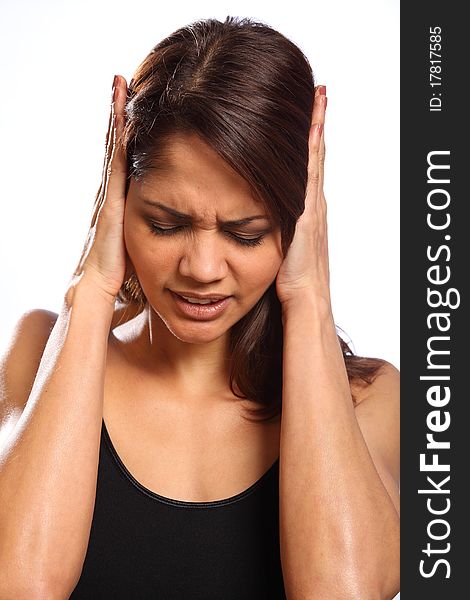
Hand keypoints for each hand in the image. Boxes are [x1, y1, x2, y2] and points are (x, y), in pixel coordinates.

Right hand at [70, 75, 129, 304]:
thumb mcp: (141, 252)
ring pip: (114, 149)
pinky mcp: (111, 201)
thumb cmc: (121, 277)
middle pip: (116, 148)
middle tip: (122, 83)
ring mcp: (109, 196)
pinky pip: (117, 162)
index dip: (126, 138)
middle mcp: (111, 195)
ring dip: (116, 117)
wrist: (97, 289)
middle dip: (118, 116)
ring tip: (120, 85)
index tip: (132, 111)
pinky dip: (119, 137)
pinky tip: (123, 114)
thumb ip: (152, 239)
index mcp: (119, 205)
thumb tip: (172, 241)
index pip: (124, 164)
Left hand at [275, 85, 330, 310]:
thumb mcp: (279, 251)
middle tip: (318, 93)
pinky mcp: (308, 210)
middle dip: (316, 124)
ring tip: (317, 97)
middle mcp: (313, 202)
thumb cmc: (290, 282)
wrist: (304, 298)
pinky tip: (311, 124)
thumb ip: (272, 233)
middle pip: (315, 156)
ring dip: (316, 127)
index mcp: (305, 212)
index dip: (308, 143)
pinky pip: (311, 170)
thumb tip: (252, 224)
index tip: (308, 116)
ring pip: (315, 157)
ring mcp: (314, 204)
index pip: (307, 169)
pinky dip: (313, 146)